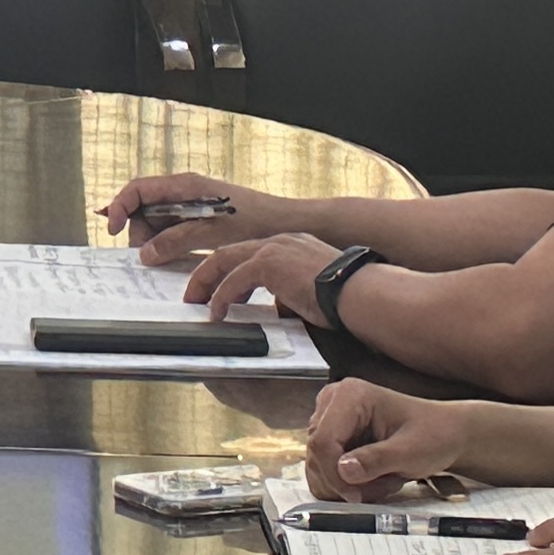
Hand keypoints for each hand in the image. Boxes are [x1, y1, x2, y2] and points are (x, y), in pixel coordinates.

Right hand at [96, 173, 300, 262]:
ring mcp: (190, 203)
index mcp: (183, 185)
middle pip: (143, 207)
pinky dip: (168, 242)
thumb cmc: (255, 221)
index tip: (113, 231)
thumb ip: (176, 240)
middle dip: (139, 231)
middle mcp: (183, 191)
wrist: (286, 222)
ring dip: (154, 240)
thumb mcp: (212, 233)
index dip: (119, 208)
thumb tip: (145, 253)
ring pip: (157, 220)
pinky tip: (176, 255)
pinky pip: (172, 227)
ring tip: (165, 258)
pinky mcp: (199, 216)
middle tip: (147, 257)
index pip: (136, 190)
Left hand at [186, 232, 339, 321]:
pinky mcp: (268, 264)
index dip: (229, 270)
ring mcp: (273, 249)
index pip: (249, 252)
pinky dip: (221, 297)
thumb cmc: (345, 297)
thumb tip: (279, 308)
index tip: (218, 288)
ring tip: (197, 303)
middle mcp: (278, 241)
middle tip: (195, 294)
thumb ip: (290, 293)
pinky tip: (217, 313)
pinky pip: (233, 280)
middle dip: (207, 274)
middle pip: (229, 252)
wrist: (359, 293)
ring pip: (224, 261)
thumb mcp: (311, 289)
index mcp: (289, 244)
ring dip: (207, 283)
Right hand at [303, 377, 476, 497]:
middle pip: (317, 454)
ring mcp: (329, 420)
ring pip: (317, 466)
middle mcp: (332, 403)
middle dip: (345, 482)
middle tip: (382, 487)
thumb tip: (343, 471)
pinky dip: (345, 485)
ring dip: (347, 485)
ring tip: (382, 481)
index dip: (334, 474)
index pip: (323, 441)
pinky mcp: (331, 437)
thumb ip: (377, 460)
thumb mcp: (412, 451)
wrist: (445, 434)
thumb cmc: (434, 435)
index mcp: (350, 395)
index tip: (356, 496)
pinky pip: (323, 470)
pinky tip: (372, 480)